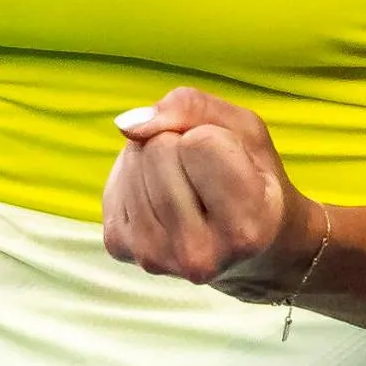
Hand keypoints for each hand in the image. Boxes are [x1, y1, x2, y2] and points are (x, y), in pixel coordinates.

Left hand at [104, 86, 325, 294]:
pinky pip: (114, 179)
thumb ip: (194, 108)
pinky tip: (161, 199)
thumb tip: (127, 126)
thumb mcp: (245, 131)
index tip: (234, 165)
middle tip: (206, 175)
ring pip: (133, 159)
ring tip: (186, 186)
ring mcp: (155, 257)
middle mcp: (200, 255)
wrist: (246, 248)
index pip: (201, 142)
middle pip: (159, 148)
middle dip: (179, 143)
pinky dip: (134, 176)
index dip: (215, 135)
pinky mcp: (121, 247)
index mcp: (247, 228)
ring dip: (154, 158)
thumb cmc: (252, 178)